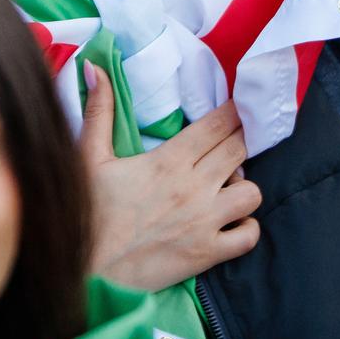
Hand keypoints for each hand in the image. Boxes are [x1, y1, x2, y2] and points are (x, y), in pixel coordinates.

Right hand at [81, 67, 260, 290]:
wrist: (87, 271)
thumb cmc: (87, 212)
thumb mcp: (90, 158)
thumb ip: (99, 111)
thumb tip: (93, 67)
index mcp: (169, 160)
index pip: (218, 125)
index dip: (235, 112)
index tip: (240, 107)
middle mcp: (194, 188)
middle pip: (240, 149)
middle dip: (243, 140)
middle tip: (235, 140)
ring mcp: (205, 222)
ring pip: (252, 191)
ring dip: (244, 186)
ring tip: (227, 186)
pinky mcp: (208, 253)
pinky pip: (249, 235)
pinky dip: (246, 227)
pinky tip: (230, 222)